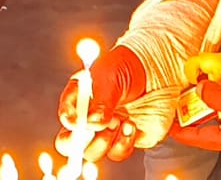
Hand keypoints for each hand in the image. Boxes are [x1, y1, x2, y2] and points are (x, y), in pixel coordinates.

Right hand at [55, 46, 145, 162]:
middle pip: (71, 144)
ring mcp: (106, 131)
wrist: (153, 72)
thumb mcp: (109, 77)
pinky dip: (123, 143)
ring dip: (104, 141)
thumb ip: (101, 101)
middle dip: (80, 142)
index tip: (79, 121)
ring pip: (94, 152)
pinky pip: (118, 152)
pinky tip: (130, 125)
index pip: (66, 116)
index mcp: (79, 99)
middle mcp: (89, 119)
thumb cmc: (125, 68)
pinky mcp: (124, 139)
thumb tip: (93, 122)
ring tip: (118, 120)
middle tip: (94, 130)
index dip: (69, 122)